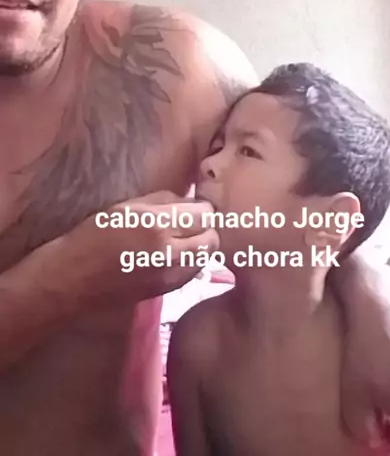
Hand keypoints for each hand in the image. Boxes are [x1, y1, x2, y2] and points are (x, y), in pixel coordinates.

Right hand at [65, 191, 218, 304]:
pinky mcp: (167, 291)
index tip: (192, 206)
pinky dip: (192, 261)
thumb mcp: (128, 207)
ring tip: (185, 238)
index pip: (204, 213)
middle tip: (192, 223)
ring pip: (206, 257)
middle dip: (206, 227)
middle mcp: (169, 252)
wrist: (74, 278)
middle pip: (212, 238)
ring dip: (201, 245)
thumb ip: (164, 201)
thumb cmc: (95, 234)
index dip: (201, 207)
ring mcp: (170, 276)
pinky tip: (175, 255)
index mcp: (157, 225)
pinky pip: (193, 272)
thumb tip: (190, 200)